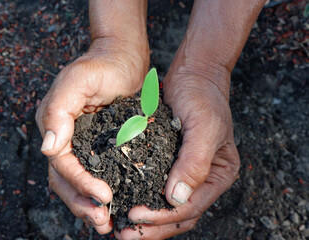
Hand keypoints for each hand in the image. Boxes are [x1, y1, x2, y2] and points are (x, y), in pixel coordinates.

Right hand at [35, 38, 148, 233]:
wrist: (123, 57)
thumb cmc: (100, 65)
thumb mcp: (76, 81)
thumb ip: (58, 112)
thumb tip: (47, 147)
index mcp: (53, 125)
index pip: (61, 164)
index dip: (80, 183)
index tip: (104, 195)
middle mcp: (63, 138)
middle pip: (64, 180)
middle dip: (81, 203)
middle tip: (103, 221)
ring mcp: (81, 144)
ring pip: (76, 183)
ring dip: (88, 205)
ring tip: (106, 223)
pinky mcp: (99, 146)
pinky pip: (94, 175)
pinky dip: (99, 193)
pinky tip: (113, 206)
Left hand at [115, 60, 239, 238]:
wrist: (193, 75)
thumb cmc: (203, 97)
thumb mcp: (204, 126)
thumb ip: (194, 163)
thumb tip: (176, 198)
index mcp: (218, 175)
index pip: (189, 207)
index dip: (162, 216)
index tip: (135, 215)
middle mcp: (202, 180)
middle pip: (177, 216)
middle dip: (151, 228)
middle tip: (122, 234)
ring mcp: (185, 173)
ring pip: (165, 207)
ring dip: (144, 221)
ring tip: (119, 227)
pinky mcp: (168, 164)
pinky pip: (154, 189)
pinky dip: (140, 199)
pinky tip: (121, 203)